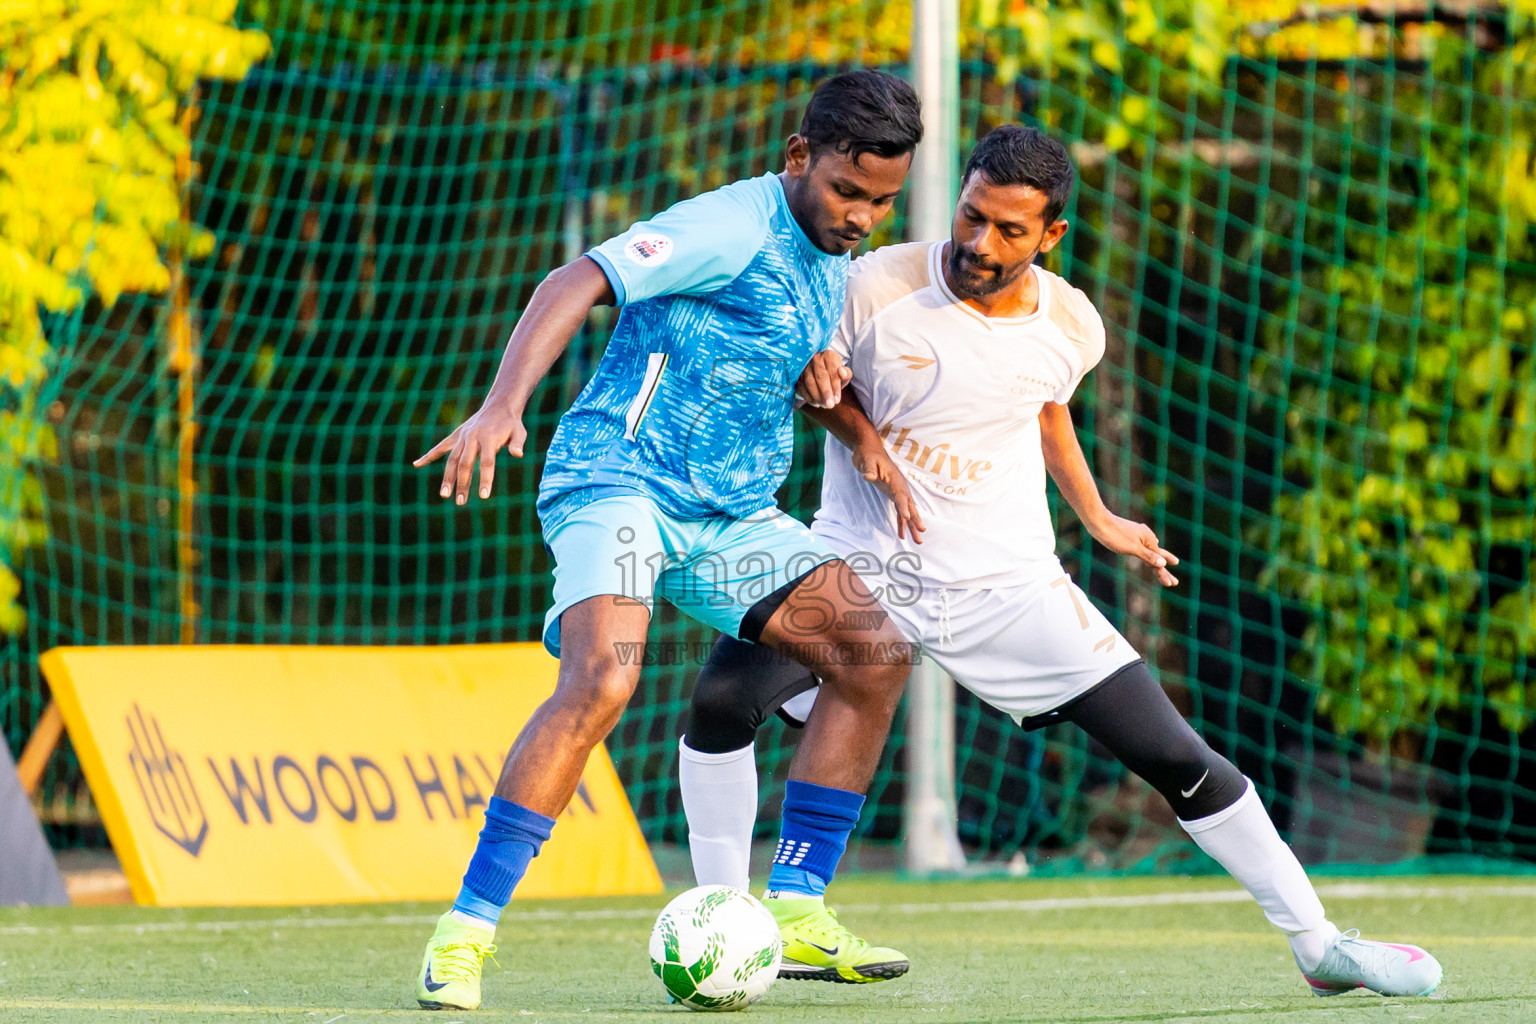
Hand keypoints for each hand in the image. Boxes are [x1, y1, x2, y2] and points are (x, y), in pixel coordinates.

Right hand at [413, 400, 527, 503]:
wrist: (499, 405)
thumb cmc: (511, 422)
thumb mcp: (519, 431)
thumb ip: (518, 443)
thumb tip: (518, 455)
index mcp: (488, 438)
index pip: (487, 462)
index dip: (485, 479)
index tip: (483, 496)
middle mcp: (472, 437)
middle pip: (465, 464)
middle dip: (462, 484)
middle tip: (461, 503)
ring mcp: (462, 437)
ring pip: (452, 459)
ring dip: (448, 477)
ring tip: (444, 495)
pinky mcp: (456, 436)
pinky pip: (441, 447)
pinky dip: (429, 455)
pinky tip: (417, 464)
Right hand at [796, 350, 851, 408]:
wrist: (821, 369)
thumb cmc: (834, 373)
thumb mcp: (843, 373)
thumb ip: (846, 374)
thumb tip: (842, 373)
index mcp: (829, 356)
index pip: (832, 372)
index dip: (835, 387)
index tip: (837, 400)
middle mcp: (815, 358)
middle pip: (820, 377)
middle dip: (825, 393)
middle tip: (829, 406)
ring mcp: (805, 366)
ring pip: (809, 382)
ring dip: (816, 396)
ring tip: (823, 405)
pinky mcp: (797, 375)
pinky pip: (801, 387)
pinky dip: (808, 397)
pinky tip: (815, 403)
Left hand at [852, 442, 924, 542]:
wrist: (868, 449)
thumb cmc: (868, 454)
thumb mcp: (867, 461)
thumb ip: (870, 470)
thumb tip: (869, 476)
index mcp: (895, 479)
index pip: (900, 495)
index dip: (904, 506)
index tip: (908, 518)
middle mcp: (899, 486)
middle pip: (909, 506)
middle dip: (915, 521)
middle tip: (921, 534)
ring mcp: (897, 491)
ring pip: (907, 510)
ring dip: (911, 525)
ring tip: (917, 541)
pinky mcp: (892, 493)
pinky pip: (900, 510)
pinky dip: (902, 522)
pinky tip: (902, 534)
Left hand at [1088, 513, 1178, 585]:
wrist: (1099, 522)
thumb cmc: (1115, 535)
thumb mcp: (1133, 548)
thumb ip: (1148, 556)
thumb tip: (1163, 563)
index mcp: (1149, 539)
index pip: (1159, 561)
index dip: (1164, 574)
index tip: (1171, 584)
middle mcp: (1146, 536)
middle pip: (1157, 556)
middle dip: (1164, 570)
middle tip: (1174, 583)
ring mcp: (1138, 535)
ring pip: (1150, 552)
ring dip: (1157, 561)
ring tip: (1168, 565)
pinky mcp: (1130, 536)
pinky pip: (1143, 547)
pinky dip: (1148, 553)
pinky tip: (1151, 550)